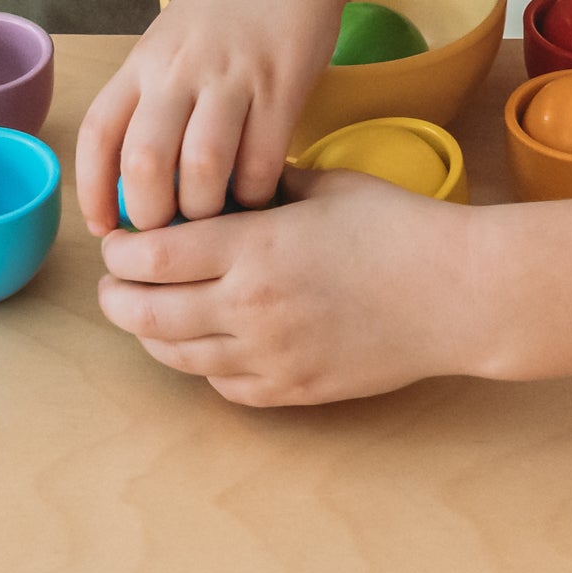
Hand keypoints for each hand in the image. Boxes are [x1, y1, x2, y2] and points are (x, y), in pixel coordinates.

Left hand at [76, 0, 354, 234]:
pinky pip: (262, 157)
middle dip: (151, 215)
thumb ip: (152, 98)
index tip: (106, 229)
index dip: (93, 191)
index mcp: (144, 62)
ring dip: (206, 209)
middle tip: (168, 234)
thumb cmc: (226, 7)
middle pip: (145, 161)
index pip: (99, 134)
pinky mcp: (282, 83)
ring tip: (215, 218)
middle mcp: (179, 69)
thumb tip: (137, 181)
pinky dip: (256, 191)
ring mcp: (231, 75)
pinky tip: (258, 194)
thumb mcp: (171, 42)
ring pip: (202, 166)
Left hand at [97, 166, 476, 403]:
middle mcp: (249, 307)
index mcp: (254, 247)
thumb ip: (267, 184)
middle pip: (146, 313)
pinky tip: (207, 341)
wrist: (456, 294)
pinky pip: (222, 385)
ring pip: (177, 357)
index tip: (118, 239)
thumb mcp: (326, 184)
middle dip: (118, 298)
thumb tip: (226, 182)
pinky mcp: (292, 390)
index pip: (151, 256)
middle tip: (114, 283)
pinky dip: (202, 364)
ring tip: (147, 312)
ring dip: (151, 334)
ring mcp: (269, 357)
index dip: (121, 251)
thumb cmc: (398, 227)